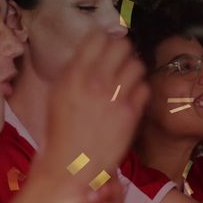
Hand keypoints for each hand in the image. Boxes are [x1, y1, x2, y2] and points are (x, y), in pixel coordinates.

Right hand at [41, 34, 147, 186]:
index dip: (103, 39)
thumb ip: (74, 70)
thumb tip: (91, 52)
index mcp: (74, 74)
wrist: (72, 165)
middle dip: (121, 51)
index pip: (97, 37)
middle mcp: (96, 81)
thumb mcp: (58, 94)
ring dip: (132, 69)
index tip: (104, 45)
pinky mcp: (131, 113)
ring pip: (137, 64)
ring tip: (126, 79)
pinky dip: (139, 90)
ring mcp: (116, 97)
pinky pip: (145, 88)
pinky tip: (131, 97)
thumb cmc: (61, 131)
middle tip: (119, 60)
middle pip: (122, 46)